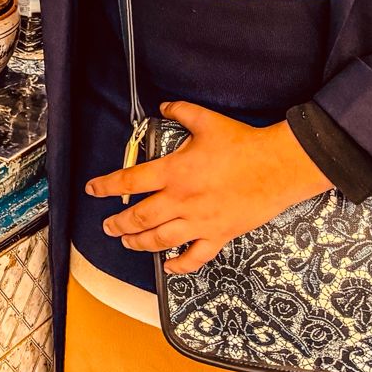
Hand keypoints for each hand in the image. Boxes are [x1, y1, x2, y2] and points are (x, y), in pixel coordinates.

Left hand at [86, 101, 333, 274]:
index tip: (93, 190)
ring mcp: (200, 221)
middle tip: (107, 226)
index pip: (130, 180)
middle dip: (118, 223)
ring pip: (160, 239)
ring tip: (127, 242)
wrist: (278, 167)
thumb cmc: (244, 145)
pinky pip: (195, 256)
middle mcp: (182, 200)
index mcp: (174, 171)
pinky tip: (169, 265)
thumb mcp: (207, 120)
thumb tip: (164, 105)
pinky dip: (179, 265)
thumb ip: (181, 111)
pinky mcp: (219, 234)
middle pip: (139, 216)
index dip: (107, 186)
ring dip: (139, 243)